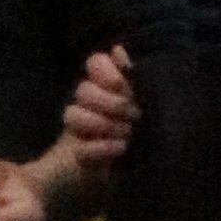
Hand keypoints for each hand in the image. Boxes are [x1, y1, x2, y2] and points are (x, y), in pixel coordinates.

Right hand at [57, 44, 138, 187]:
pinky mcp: (82, 156)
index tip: (120, 84)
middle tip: (134, 115)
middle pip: (83, 90)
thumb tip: (118, 49)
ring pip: (72, 115)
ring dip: (102, 124)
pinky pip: (81, 149)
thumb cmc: (148, 130)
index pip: (95, 63)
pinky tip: (120, 148)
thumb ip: (133, 76)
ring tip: (128, 134)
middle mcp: (91, 103)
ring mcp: (82, 130)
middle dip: (109, 103)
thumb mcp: (145, 100)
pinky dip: (101, 148)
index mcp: (108, 85)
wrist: (142, 170)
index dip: (104, 71)